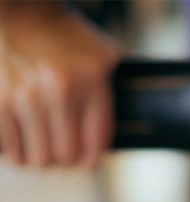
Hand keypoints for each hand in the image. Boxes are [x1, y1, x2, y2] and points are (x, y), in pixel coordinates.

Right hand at [0, 1, 120, 167]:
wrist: (21, 11)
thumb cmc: (66, 37)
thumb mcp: (103, 55)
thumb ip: (115, 89)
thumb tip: (137, 126)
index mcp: (91, 82)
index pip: (96, 144)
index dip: (91, 159)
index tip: (86, 160)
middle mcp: (59, 91)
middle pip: (66, 156)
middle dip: (65, 158)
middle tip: (61, 149)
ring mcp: (25, 95)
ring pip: (37, 158)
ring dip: (39, 157)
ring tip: (40, 145)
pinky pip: (8, 148)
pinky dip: (15, 151)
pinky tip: (20, 141)